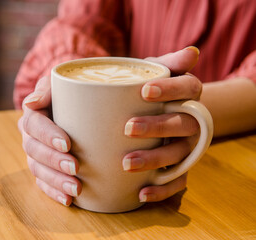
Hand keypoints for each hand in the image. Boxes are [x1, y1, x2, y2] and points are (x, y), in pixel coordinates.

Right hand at [18, 75, 80, 205]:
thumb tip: (32, 102)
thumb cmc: (68, 91)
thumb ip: (47, 88)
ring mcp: (36, 154)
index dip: (47, 135)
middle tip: (75, 167)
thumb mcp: (59, 83)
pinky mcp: (45, 168)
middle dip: (54, 161)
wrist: (74, 100)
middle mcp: (31, 136)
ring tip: (76, 189)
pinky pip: (43, 183)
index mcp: (33, 115)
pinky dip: (54, 192)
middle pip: (34, 150)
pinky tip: (68, 200)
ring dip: (56, 181)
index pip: (33, 125)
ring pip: (38, 170)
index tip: (67, 143)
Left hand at [123, 46, 201, 201]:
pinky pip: (178, 182)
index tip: (144, 90)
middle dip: (157, 127)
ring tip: (126, 163)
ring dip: (154, 160)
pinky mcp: (180, 168)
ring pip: (178, 155)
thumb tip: (191, 52)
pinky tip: (141, 193)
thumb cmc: (149, 91)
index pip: (189, 88)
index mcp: (188, 95)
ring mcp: (187, 146)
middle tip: (128, 127)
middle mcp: (192, 121)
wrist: (157, 113)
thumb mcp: (155, 74)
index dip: (170, 90)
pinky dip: (162, 190)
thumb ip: (167, 64)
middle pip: (183, 124)